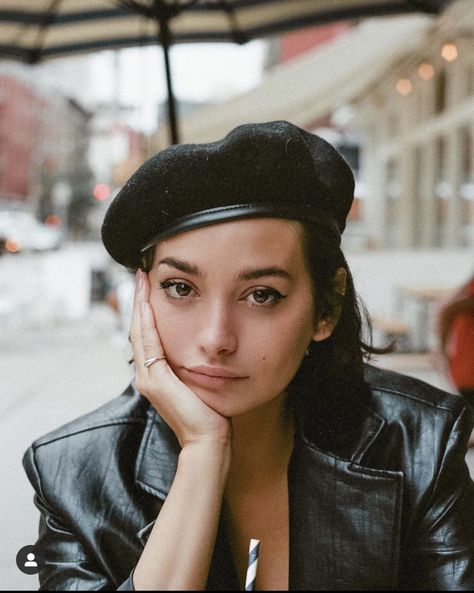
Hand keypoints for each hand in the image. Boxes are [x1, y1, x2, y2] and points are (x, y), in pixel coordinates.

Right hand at [130, 270, 231, 448]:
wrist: (208, 441)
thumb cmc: (208, 416)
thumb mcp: (199, 385)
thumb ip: (193, 368)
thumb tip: (203, 352)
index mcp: (155, 376)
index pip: (146, 336)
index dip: (146, 311)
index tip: (149, 289)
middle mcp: (146, 375)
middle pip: (138, 330)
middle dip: (139, 302)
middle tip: (141, 276)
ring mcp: (148, 378)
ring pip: (139, 332)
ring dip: (140, 305)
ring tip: (141, 282)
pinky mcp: (155, 379)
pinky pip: (148, 342)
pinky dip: (147, 321)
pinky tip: (148, 303)